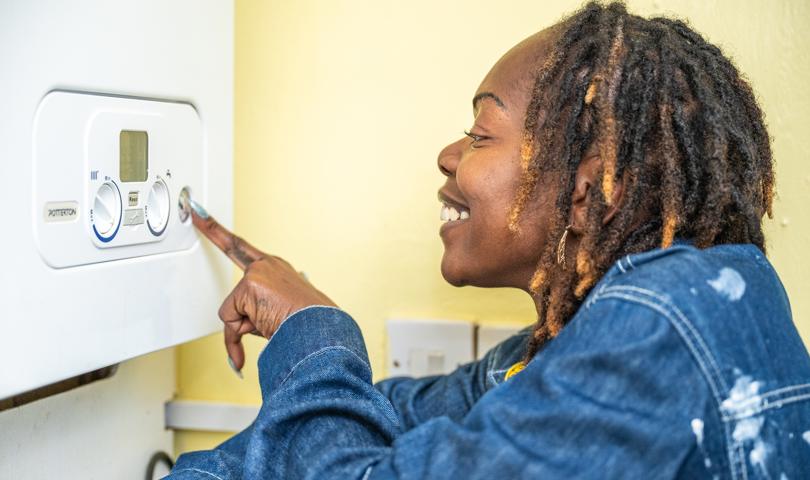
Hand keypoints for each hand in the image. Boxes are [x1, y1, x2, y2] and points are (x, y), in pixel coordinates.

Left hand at [191, 208, 336, 371]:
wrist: (321, 331)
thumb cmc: (306, 327)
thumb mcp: (276, 317)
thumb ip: (253, 319)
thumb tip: (236, 355)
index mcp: (276, 269)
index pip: (243, 248)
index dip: (221, 232)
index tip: (204, 214)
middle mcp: (267, 265)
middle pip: (232, 248)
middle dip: (211, 227)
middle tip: (194, 209)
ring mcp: (257, 273)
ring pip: (233, 307)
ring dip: (246, 325)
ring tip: (274, 324)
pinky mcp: (250, 285)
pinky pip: (231, 319)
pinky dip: (240, 335)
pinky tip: (266, 327)